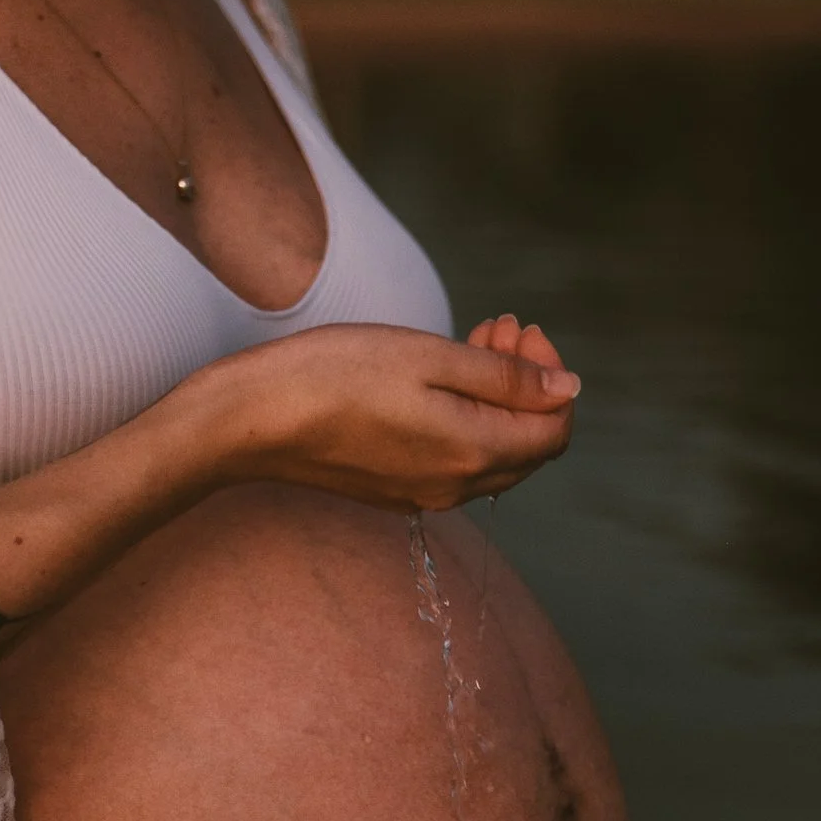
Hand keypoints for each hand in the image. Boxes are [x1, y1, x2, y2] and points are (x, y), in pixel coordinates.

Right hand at [216, 315, 578, 512]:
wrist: (253, 420)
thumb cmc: (335, 375)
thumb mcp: (430, 358)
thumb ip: (506, 378)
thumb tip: (568, 389)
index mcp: (473, 451)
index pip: (555, 429)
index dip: (554, 377)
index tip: (524, 331)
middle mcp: (457, 485)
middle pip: (529, 444)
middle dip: (529, 383)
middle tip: (500, 326)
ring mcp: (425, 494)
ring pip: (493, 451)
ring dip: (497, 397)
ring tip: (474, 340)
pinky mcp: (396, 490)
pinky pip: (455, 459)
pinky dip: (465, 417)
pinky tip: (440, 379)